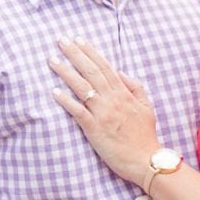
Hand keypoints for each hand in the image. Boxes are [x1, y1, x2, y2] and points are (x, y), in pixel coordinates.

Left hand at [50, 38, 161, 186]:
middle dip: (75, 54)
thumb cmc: (145, 136)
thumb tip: (121, 71)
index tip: (78, 40)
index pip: (104, 67)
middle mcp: (112, 100)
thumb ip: (135, 87)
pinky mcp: (94, 129)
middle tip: (60, 40)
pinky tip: (54, 92)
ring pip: (82, 88)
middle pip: (91, 72)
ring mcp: (103, 114)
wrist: (146, 160)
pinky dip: (66, 101)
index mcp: (124, 93)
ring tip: (52, 61)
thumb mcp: (147, 107)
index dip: (90, 52)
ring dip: (66, 73)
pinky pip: (78, 112)